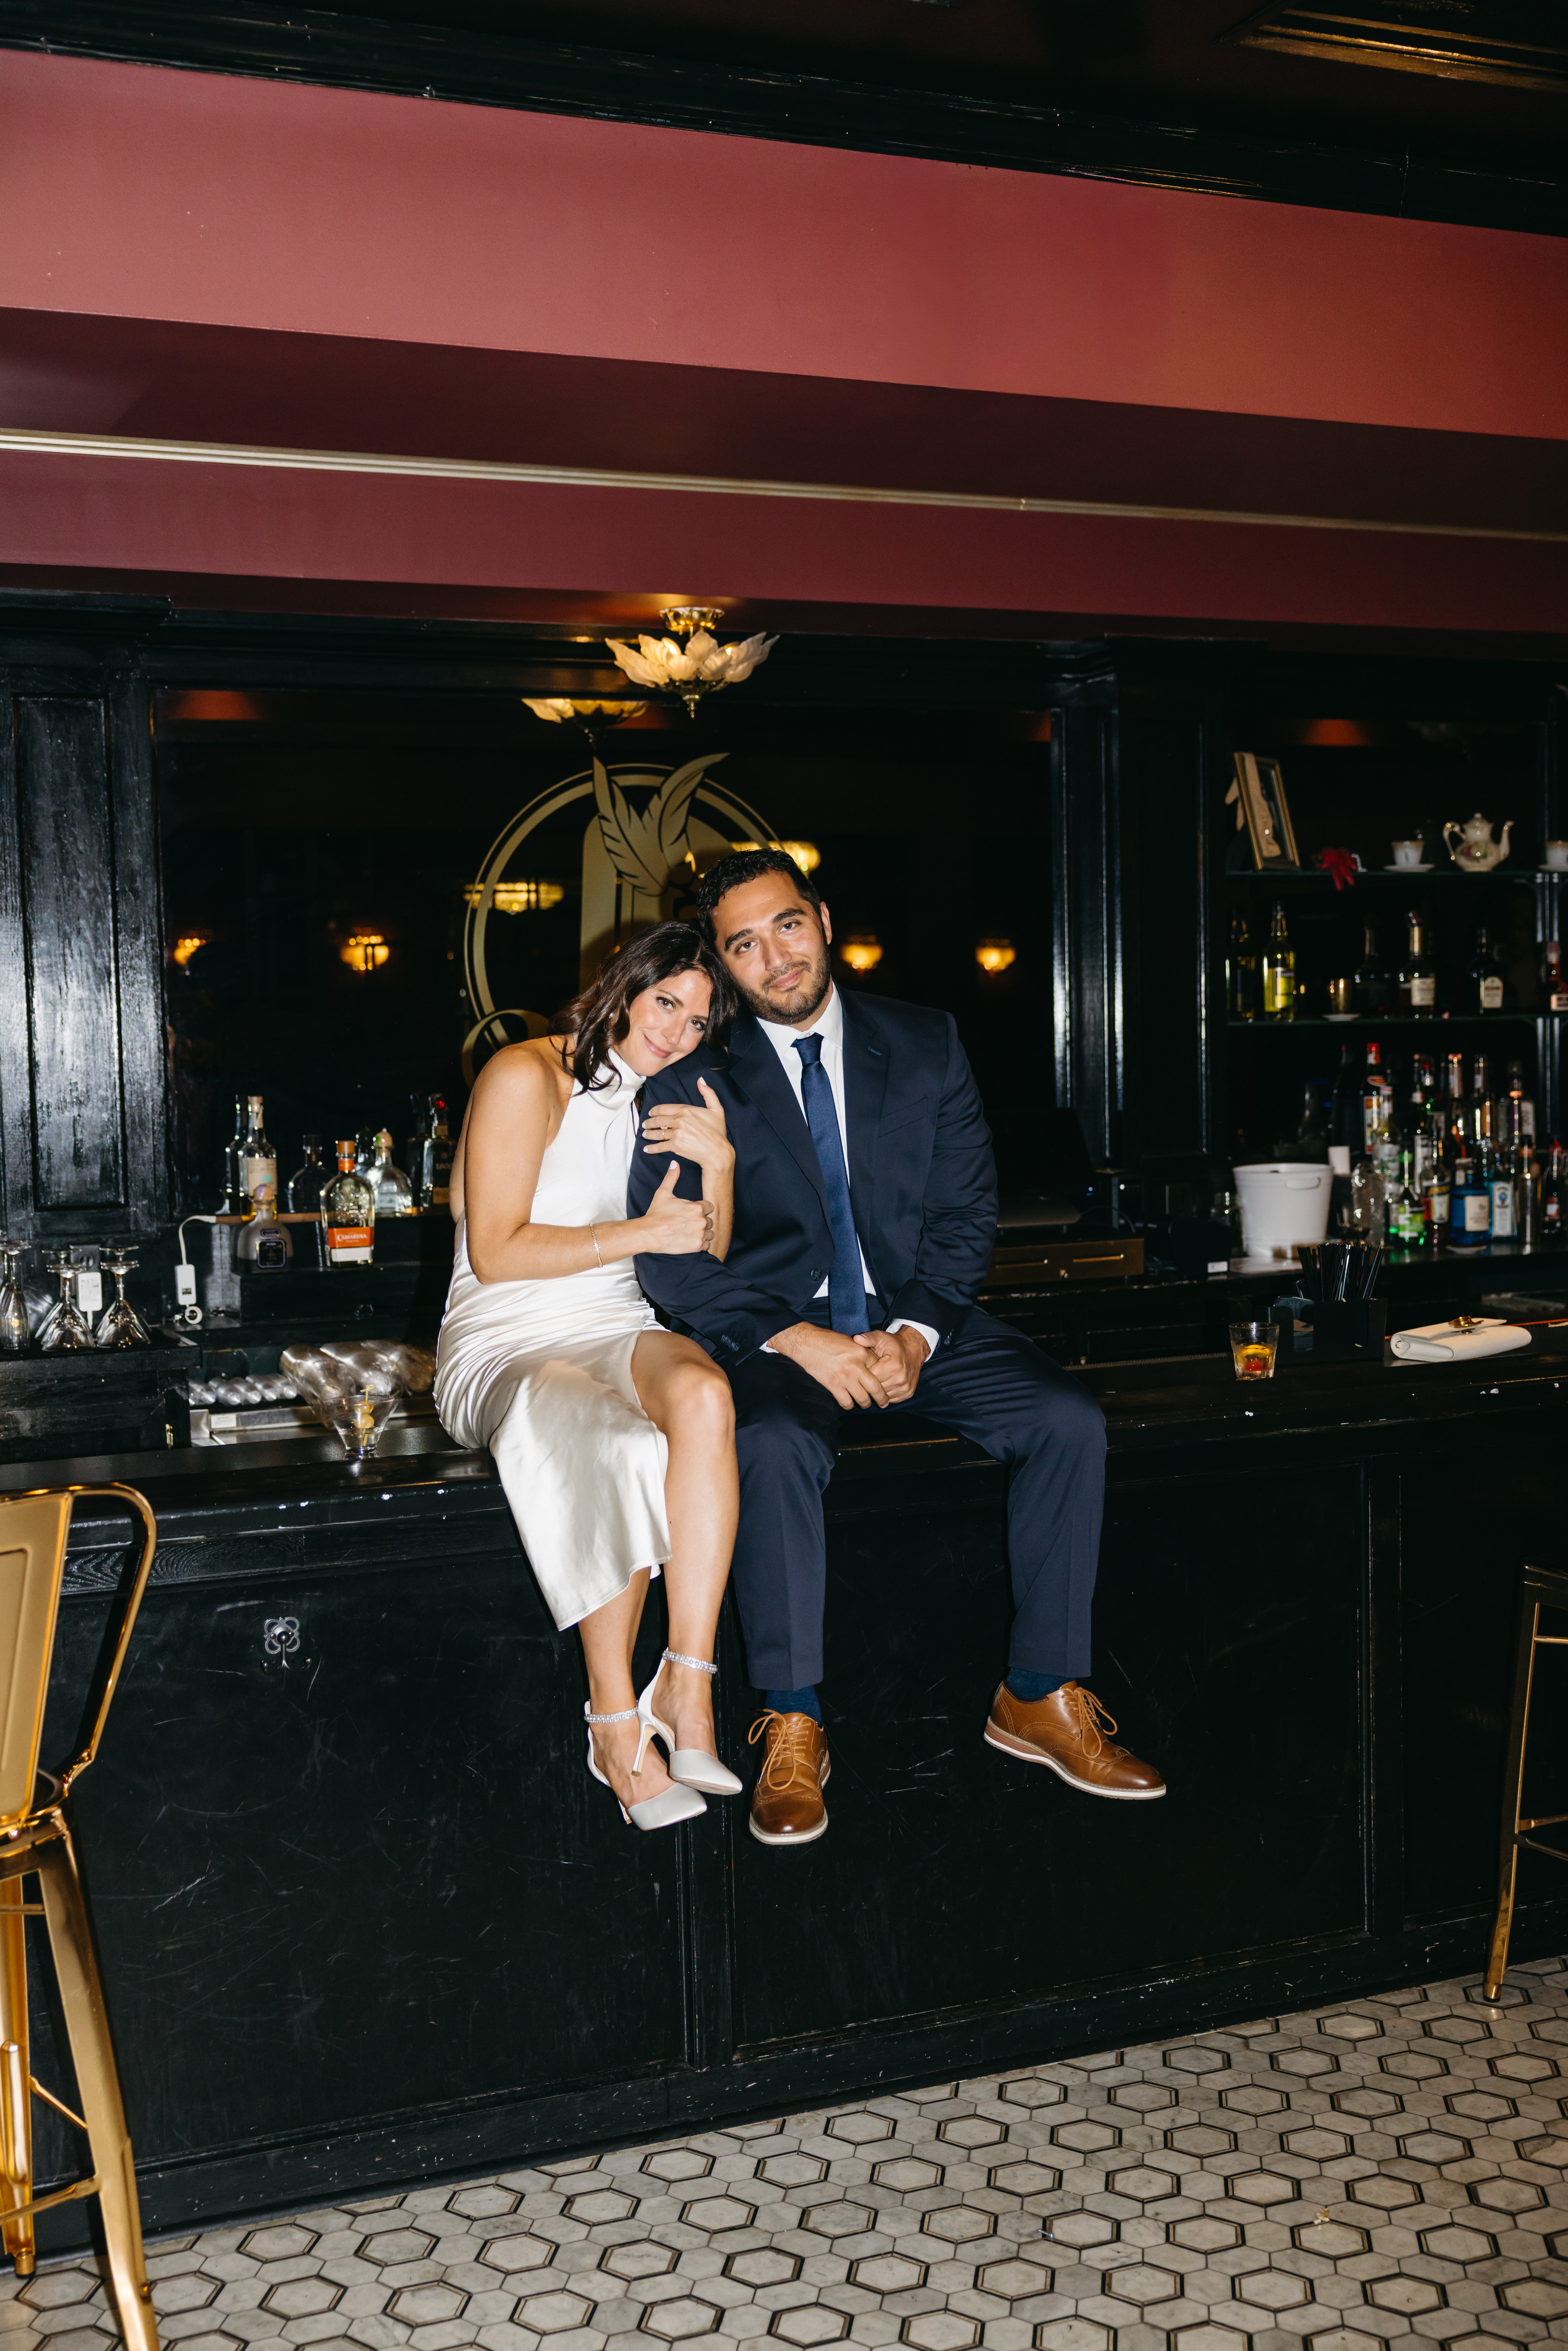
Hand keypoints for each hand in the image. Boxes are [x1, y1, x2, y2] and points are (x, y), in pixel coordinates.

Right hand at [636, 1162, 715, 1255]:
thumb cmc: (656, 1213)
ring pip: (710, 1233)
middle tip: (687, 1224)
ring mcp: (700, 1234)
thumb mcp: (663, 1193)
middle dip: (701, 1222)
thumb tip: (675, 1163)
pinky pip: (707, 1245)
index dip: (701, 1210)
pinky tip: (690, 1240)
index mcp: (697, 1207)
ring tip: (689, 1232)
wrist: (649, 1233)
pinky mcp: (697, 1246)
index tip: (691, 1213)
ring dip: (703, 1233)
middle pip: (710, 1220)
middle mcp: (701, 1220)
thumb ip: (671, 1177)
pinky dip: (701, 1244)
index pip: (709, 1207)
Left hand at [641, 1079, 732, 1178]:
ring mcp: (676, 1133)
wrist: (717, 1151)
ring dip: (648, 1134)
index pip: (664, 1108)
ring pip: (658, 1133)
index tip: (650, 1113)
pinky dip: (651, 1148)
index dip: (655, 1111)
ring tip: (645, 1134)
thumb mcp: (717, 1109)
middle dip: (649, 1122)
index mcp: (686, 1110)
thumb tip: (701, 1080)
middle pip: (658, 1120)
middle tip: (645, 1124)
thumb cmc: (717, 1131)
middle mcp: (679, 1120)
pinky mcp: (675, 1146)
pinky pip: (660, 1146)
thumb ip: (708, 1093)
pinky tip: (646, 1149)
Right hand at [770, 1322, 891, 1408]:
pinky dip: (849, 1405)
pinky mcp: (833, 1386)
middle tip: (884, 1403)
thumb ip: (862, 1354)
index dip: (883, 1379)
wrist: (807, 1343)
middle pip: (876, 1388)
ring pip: (862, 1399)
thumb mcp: (850, 1342)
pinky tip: (849, 1404)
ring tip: (865, 1404)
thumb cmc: (828, 1340)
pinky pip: (846, 1402)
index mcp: (862, 1353)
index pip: (879, 1370)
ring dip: (865, 1404)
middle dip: (882, 1398)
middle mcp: (856, 1367)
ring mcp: (845, 1378)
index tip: (885, 1385)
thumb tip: (872, 1365)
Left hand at [853, 1326, 927, 1403]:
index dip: (864, 1373)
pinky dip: (885, 1393)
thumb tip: (856, 1338)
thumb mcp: (881, 1337)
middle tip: (867, 1374)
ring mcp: (905, 1388)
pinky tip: (884, 1383)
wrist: (914, 1350)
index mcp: (893, 1366)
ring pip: (882, 1396)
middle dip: (869, 1383)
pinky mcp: (907, 1393)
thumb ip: (868, 1338)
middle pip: (876, 1389)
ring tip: (876, 1378)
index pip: (871, 1377)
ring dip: (877, 1390)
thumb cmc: (894, 1344)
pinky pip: (890, 1399)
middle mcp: (900, 1379)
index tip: (861, 1368)